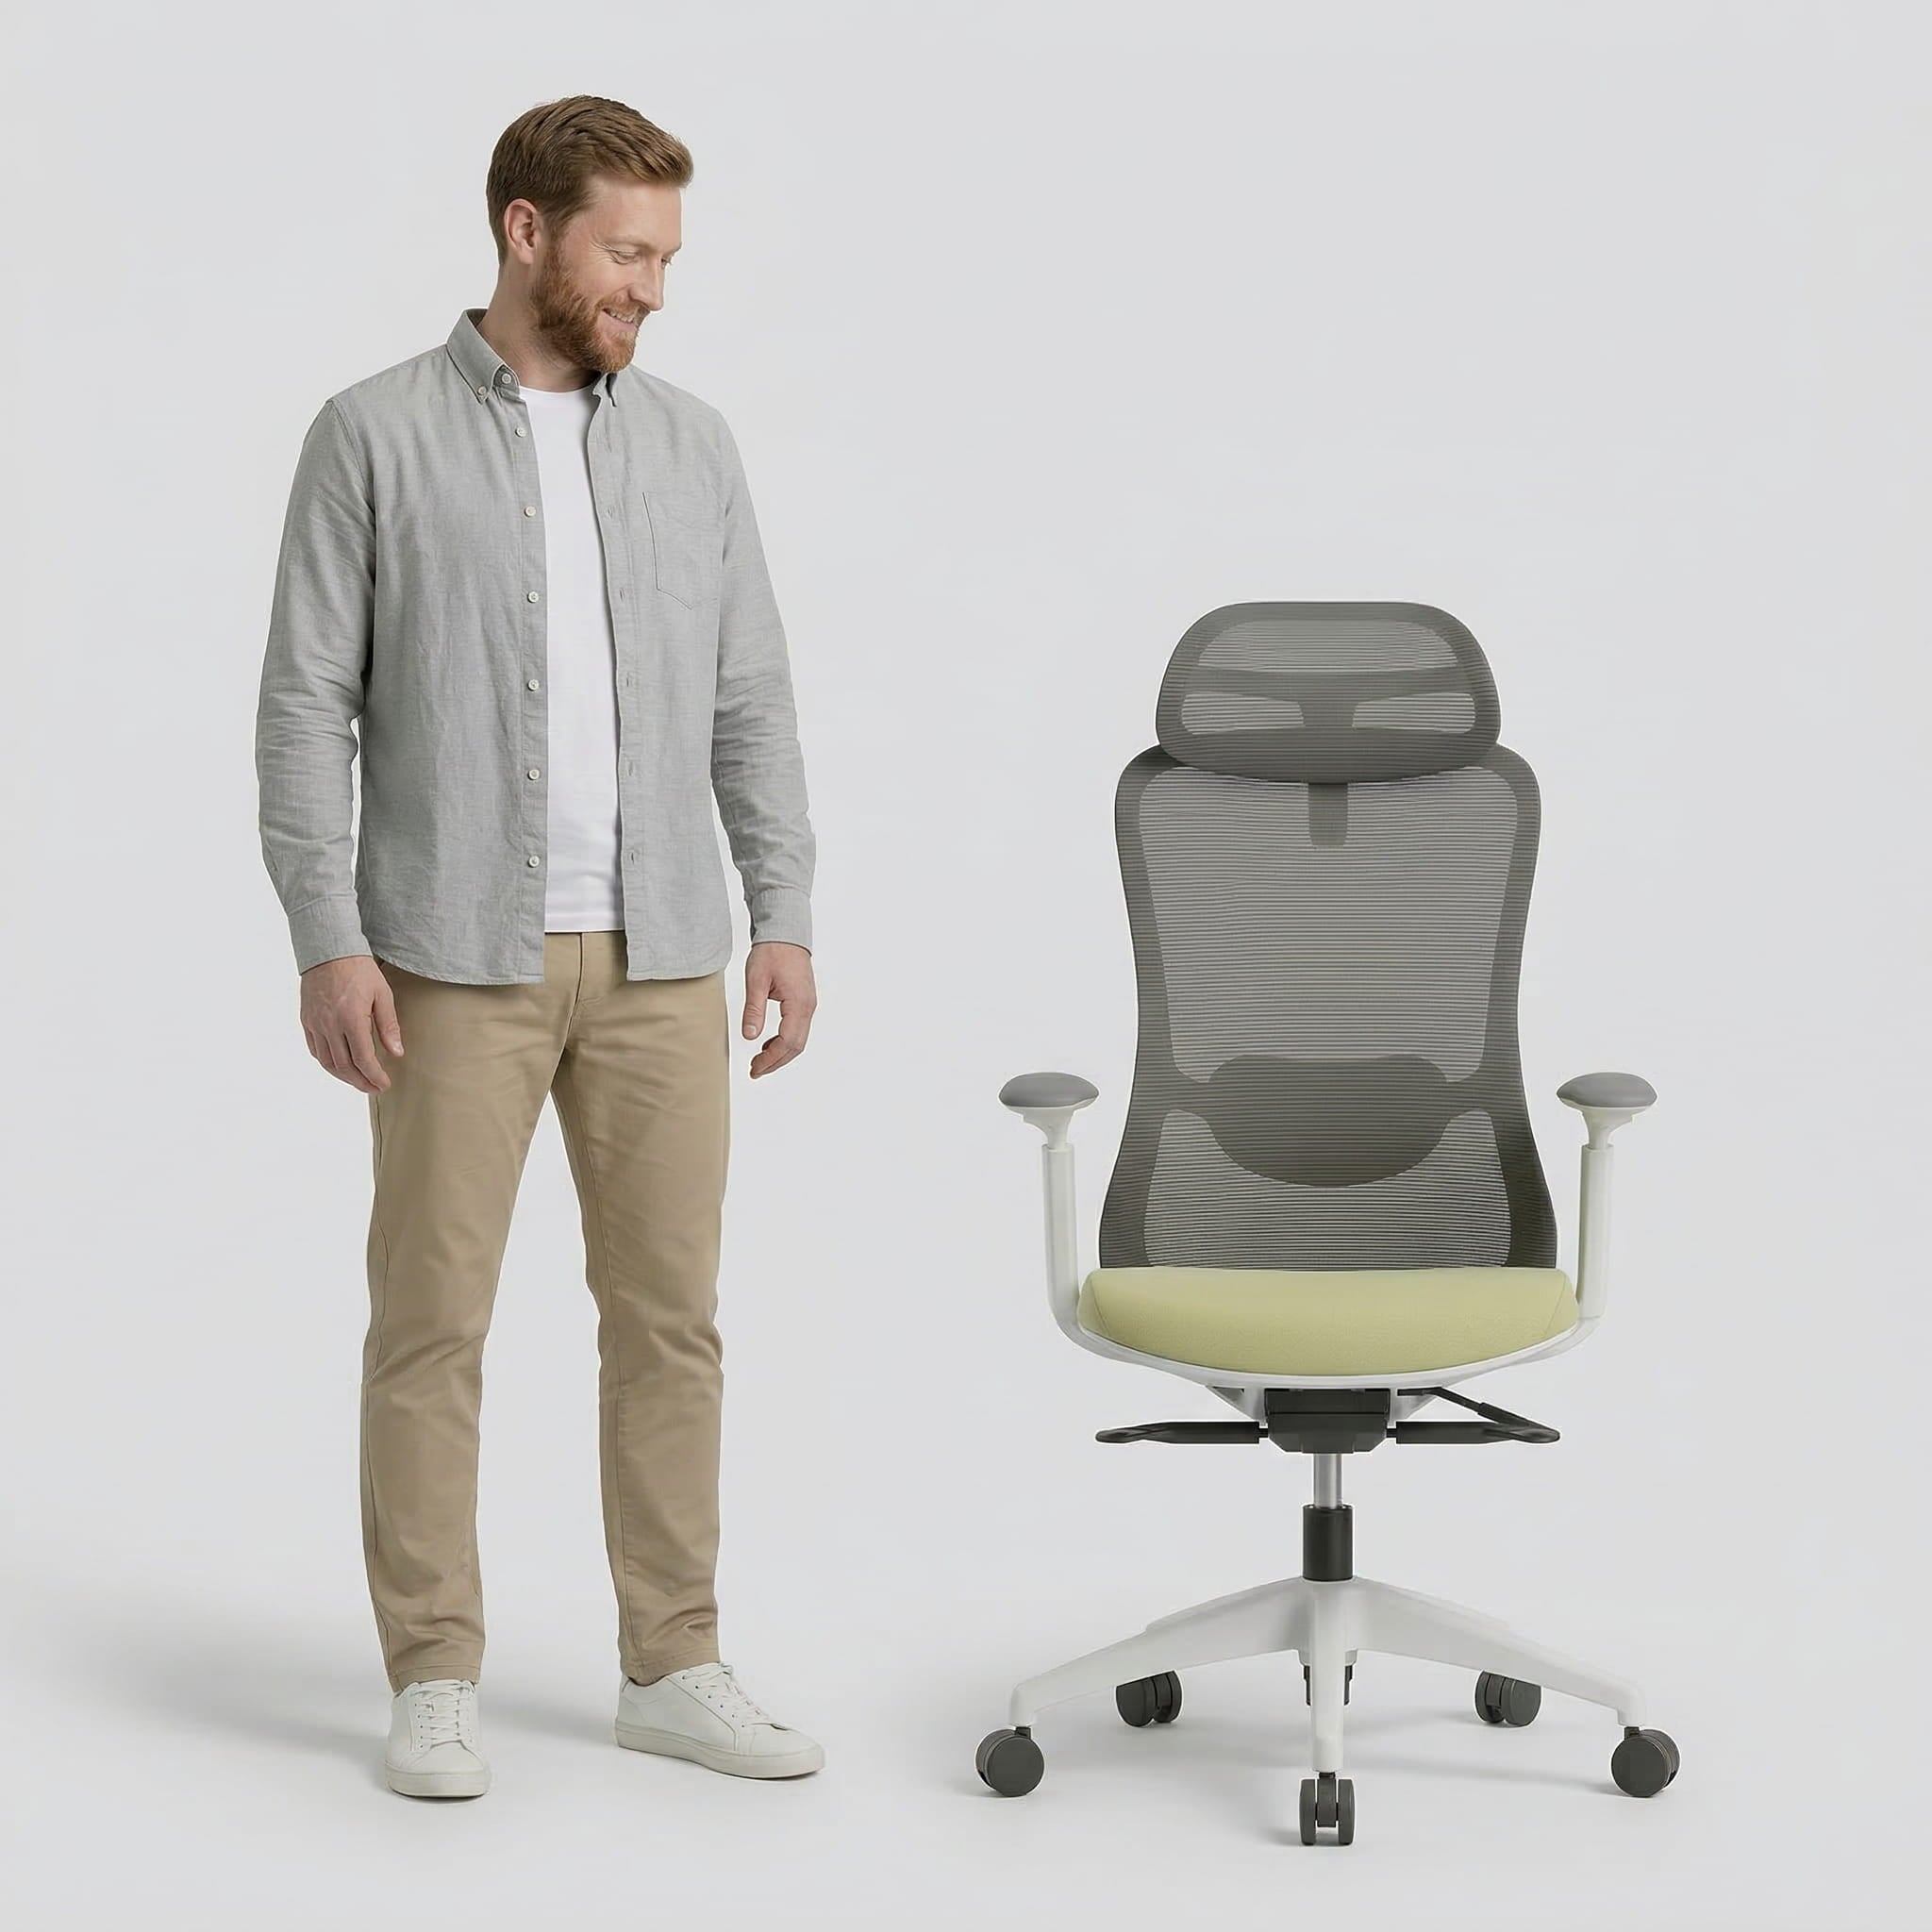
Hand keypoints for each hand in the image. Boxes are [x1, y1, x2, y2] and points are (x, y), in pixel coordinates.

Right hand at [300, 954, 402, 1092]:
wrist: (329, 951)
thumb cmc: (359, 970)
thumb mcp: (382, 994)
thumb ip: (389, 1026)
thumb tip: (397, 1053)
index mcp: (351, 1018)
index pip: (363, 1059)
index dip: (374, 1075)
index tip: (384, 1084)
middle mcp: (330, 1025)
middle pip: (344, 1066)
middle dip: (360, 1081)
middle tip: (374, 1088)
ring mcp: (315, 1023)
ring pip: (327, 1062)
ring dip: (344, 1076)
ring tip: (359, 1081)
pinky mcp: (306, 1020)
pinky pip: (315, 1050)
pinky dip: (328, 1063)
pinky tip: (340, 1065)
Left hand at [740, 941, 814, 1077]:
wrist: (785, 932)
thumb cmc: (771, 952)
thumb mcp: (756, 980)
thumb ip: (753, 1009)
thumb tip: (749, 1036)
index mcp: (798, 1003)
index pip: (788, 1042)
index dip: (771, 1059)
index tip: (754, 1068)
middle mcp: (808, 1007)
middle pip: (796, 1046)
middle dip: (776, 1062)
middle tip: (755, 1070)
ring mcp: (808, 1005)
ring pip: (798, 1039)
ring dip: (780, 1053)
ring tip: (759, 1060)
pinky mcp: (804, 1002)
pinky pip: (798, 1029)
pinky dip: (784, 1041)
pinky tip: (768, 1043)